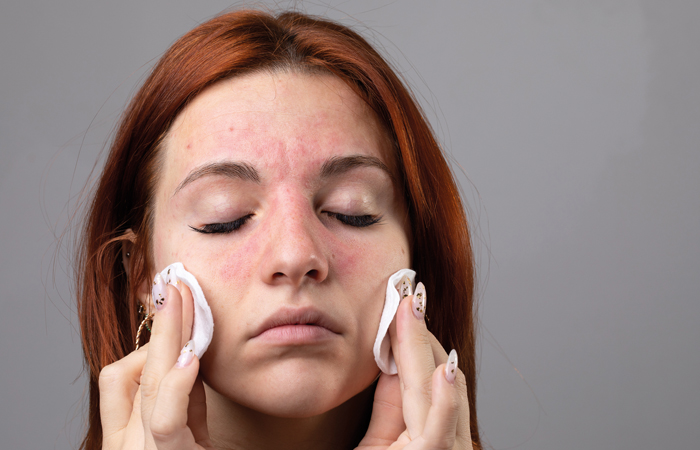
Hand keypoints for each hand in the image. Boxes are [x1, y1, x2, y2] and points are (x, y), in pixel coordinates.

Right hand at [97, 280, 214, 448]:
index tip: (172, 303)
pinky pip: (165, 419)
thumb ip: (184, 397)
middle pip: (132, 368)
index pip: (118, 374)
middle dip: (161, 324)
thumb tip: (187, 350)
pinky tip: (188, 358)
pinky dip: (177, 385)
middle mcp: (123, 442)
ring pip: (148, 383)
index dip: (147, 337)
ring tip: (185, 301)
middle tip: (177, 286)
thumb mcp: (190, 431)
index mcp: (123, 433)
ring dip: (169, 336)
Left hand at [357, 283, 472, 448]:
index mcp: (439, 435)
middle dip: (423, 335)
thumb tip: (393, 359)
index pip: (437, 378)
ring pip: (439, 391)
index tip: (408, 307)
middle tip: (408, 295)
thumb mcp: (379, 441)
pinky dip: (444, 400)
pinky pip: (439, 430)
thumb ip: (391, 406)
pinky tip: (441, 369)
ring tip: (413, 310)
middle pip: (443, 377)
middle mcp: (451, 443)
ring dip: (423, 348)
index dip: (422, 340)